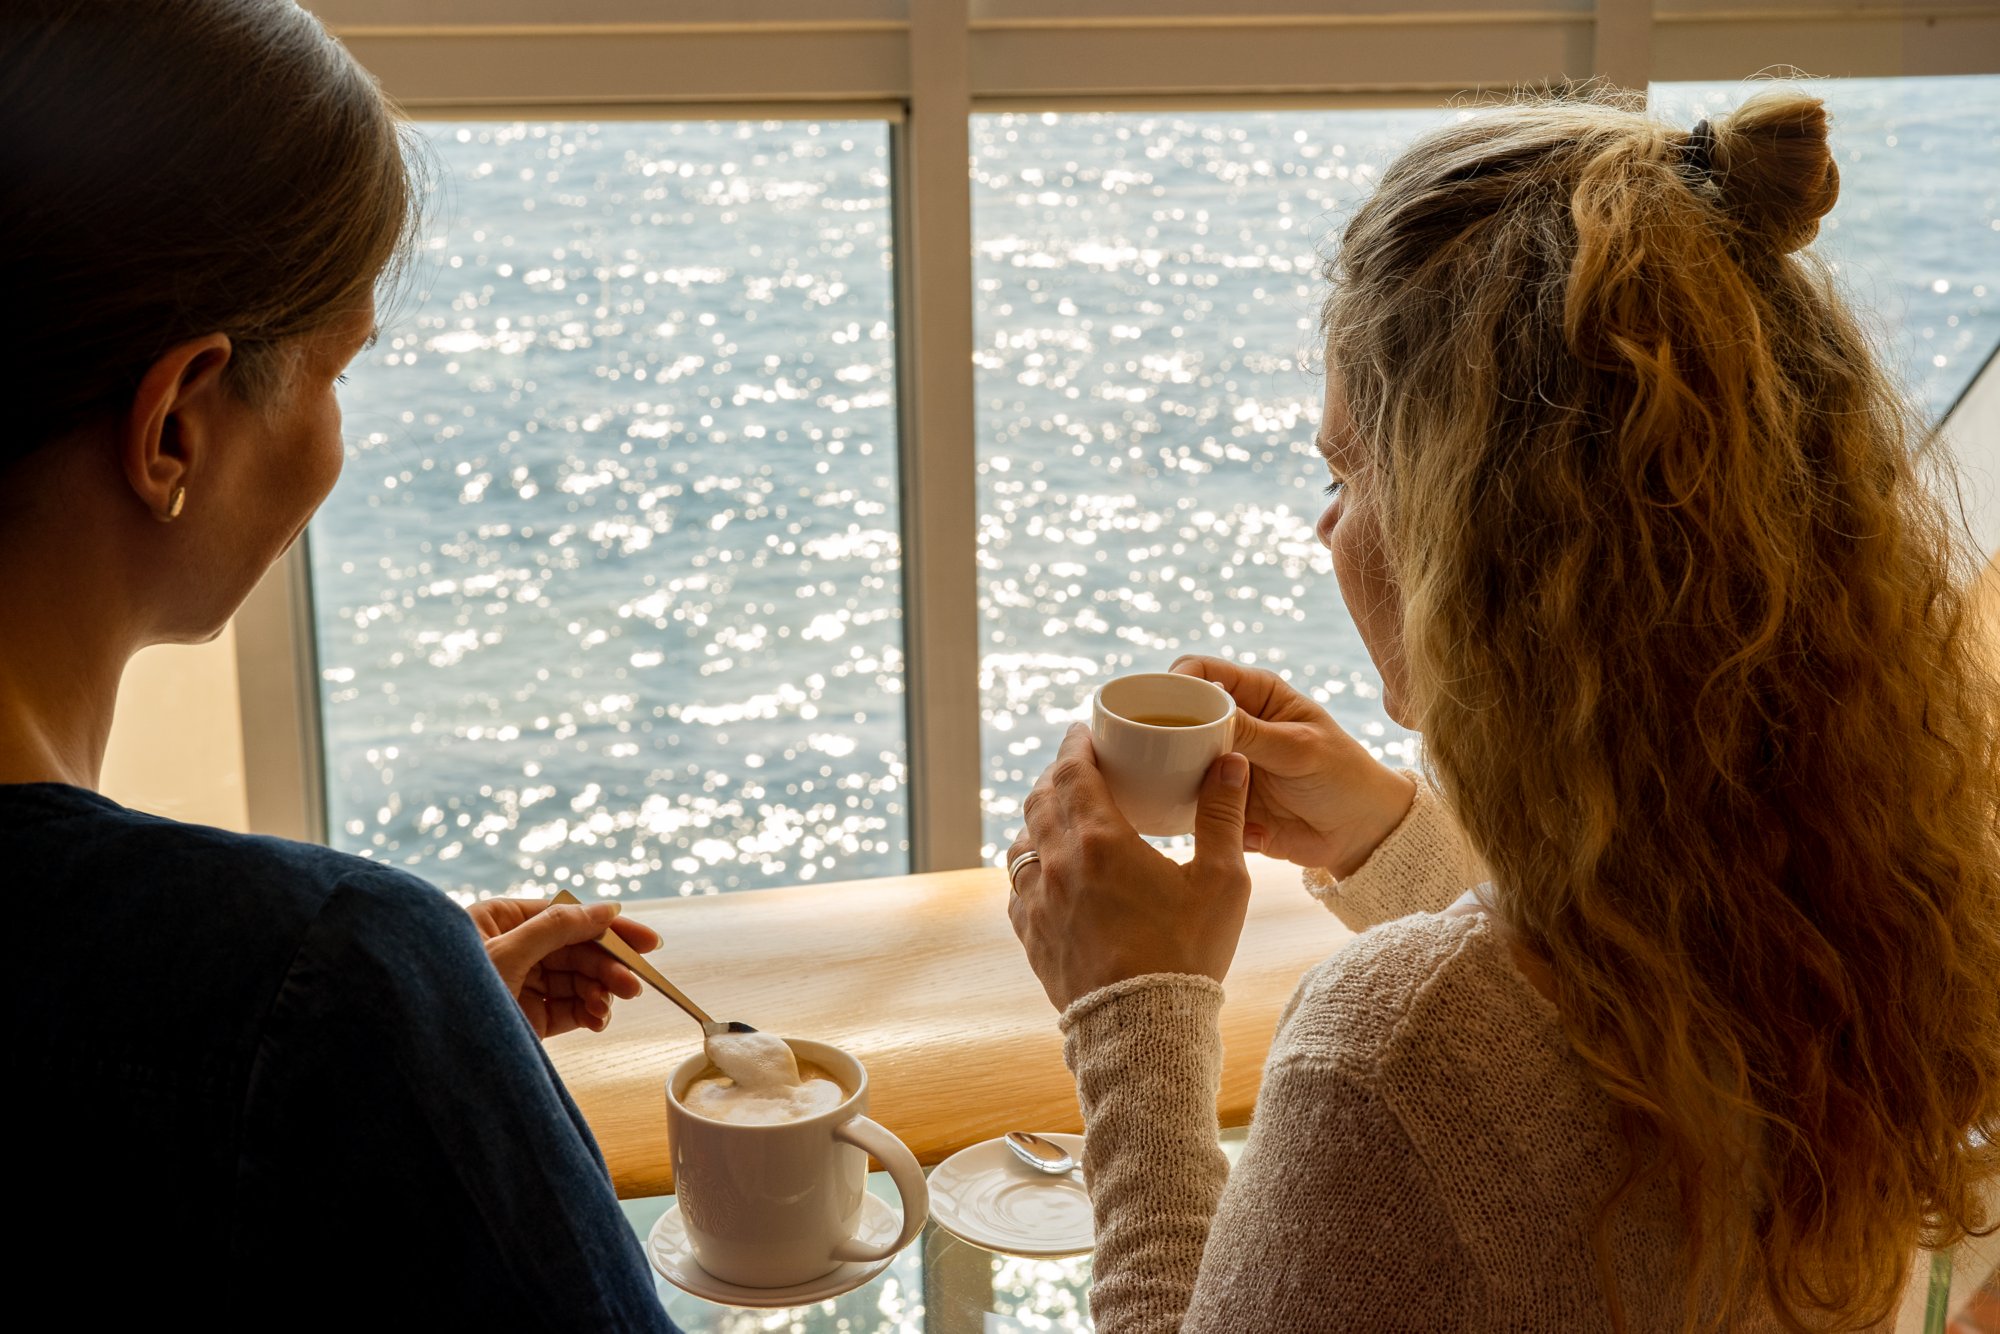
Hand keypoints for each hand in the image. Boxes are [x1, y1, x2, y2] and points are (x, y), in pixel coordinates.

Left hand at [467, 898, 662, 1038]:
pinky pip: (569, 1009)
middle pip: (576, 950)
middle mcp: (513, 949)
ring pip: (577, 980)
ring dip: (600, 992)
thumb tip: (606, 908)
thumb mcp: (506, 951)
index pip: (566, 916)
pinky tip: (598, 1019)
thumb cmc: (449, 989)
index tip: (648, 941)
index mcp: (499, 920)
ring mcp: (521, 984)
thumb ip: (558, 927)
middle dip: (606, 967)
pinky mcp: (528, 1018)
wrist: (421, 1050)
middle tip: (634, 984)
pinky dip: (588, 1013)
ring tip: (610, 1006)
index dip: (609, 927)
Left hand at [1007, 724, 1253, 1011]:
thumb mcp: (1221, 881)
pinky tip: (1052, 871)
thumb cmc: (1188, 954)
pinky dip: (1032, 865)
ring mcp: (1036, 902)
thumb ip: (1223, 816)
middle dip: (1057, 775)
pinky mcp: (1030, 936)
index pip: (1071, 770)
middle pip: (1040, 798)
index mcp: (1100, 840)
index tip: (1085, 732)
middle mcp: (1057, 864)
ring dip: (1040, 819)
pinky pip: (1018, 886)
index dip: (1075, 744)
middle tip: (1079, 767)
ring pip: (1022, 841)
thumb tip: (1229, 762)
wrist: (1144, 1033)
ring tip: (1064, 816)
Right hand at [1171, 655, 1414, 877]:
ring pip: (1177, 760)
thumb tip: (1203, 714)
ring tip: (1180, 790)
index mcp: (1254, 695)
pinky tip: (1197, 815)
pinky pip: (1189, 800)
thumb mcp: (1300, 748)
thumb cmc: (1342, 776)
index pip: (1202, 672)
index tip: (1159, 705)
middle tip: (1153, 753)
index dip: (1176, 681)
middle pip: (1180, 715)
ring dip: (1173, 773)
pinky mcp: (1220, 801)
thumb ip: (1253, 732)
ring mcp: (1223, 764)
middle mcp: (1233, 725)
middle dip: (1163, 731)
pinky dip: (1190, 807)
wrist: (1357, 834)